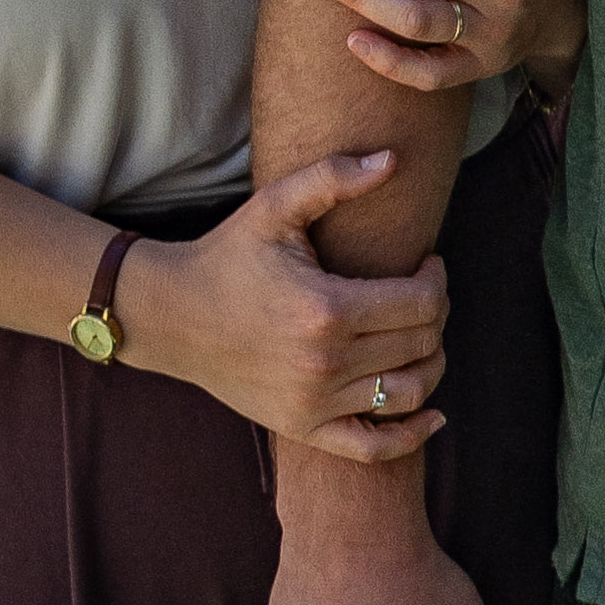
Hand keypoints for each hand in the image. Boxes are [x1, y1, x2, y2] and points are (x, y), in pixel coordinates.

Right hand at [124, 150, 451, 458]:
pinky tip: (432, 413)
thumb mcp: (273, 208)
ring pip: (410, 390)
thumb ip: (333, 179)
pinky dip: (412, 433)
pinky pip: (374, 445)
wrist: (168, 317)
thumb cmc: (225, 257)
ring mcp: (314, 402)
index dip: (437, 279)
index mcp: (326, 310)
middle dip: (435, 313)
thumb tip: (394, 158)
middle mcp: (324, 364)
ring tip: (418, 335)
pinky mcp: (301, 426)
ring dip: (431, 362)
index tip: (425, 263)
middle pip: (422, 343)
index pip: (423, 303)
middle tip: (418, 293)